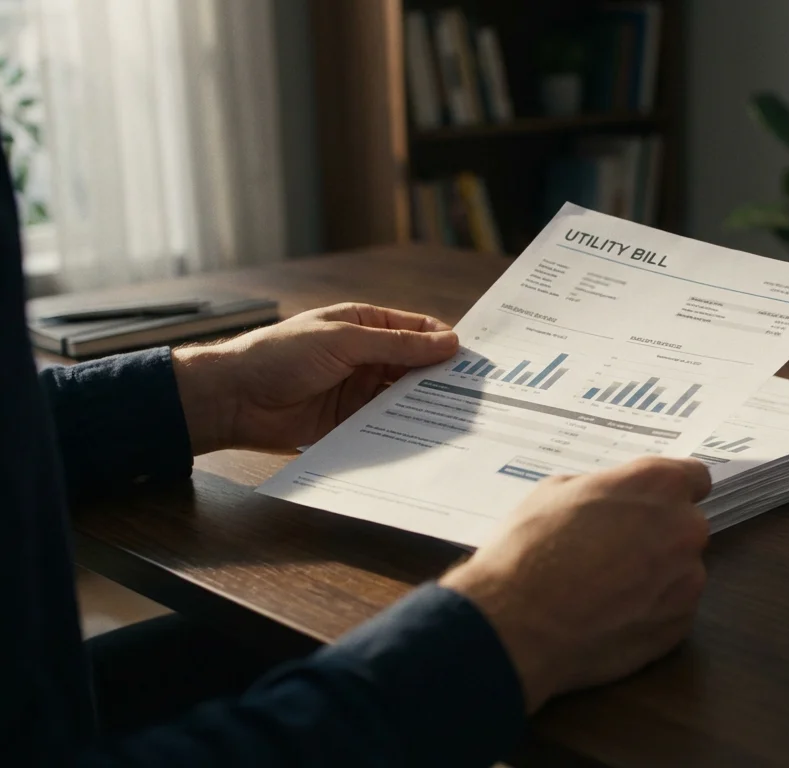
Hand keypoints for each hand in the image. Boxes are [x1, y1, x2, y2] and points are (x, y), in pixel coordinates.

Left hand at [173, 303, 457, 452]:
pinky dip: (403, 427)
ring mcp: (358, 390)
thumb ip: (397, 344)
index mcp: (364, 325)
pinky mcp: (350, 422)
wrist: (234, 399)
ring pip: (403, 396)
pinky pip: (385, 423)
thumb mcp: (343, 341)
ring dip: (425, 404)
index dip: (444, 341)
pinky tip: (425, 434)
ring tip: (458, 417)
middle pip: (415, 365)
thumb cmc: (280, 355)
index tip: (473, 359)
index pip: (416, 329)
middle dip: (441, 376)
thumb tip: (447, 342)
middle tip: (475, 392)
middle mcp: (366, 356)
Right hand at [440, 457, 712, 711]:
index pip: (695, 477)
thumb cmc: (528, 550)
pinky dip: (650, 611)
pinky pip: (673, 609)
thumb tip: (614, 502)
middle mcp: (684, 529)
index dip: (670, 491)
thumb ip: (604, 490)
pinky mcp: (678, 626)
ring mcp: (687, 581)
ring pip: (681, 570)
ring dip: (656, 575)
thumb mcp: (557, 492)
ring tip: (606, 589)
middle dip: (659, 534)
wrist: (514, 624)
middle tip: (614, 549)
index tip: (653, 503)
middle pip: (686, 526)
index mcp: (658, 485)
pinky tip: (610, 615)